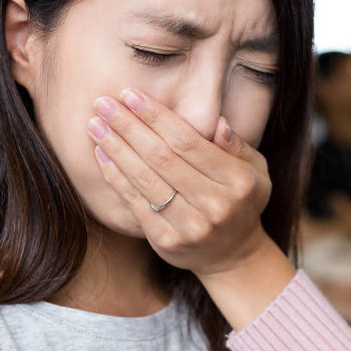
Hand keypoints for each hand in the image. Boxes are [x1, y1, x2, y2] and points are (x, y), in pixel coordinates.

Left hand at [87, 88, 272, 278]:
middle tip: (102, 103)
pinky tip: (100, 155)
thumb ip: (237, 145)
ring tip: (95, 125)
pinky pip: (135, 204)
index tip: (131, 95)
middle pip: (162, 157)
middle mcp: (215, 204)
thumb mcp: (255, 170)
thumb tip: (217, 121)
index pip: (189, 141)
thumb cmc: (241, 201)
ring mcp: (190, 226)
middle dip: (129, 126)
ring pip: (145, 179)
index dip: (157, 116)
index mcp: (238, 181)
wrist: (234, 256)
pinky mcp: (166, 241)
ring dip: (116, 149)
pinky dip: (115, 177)